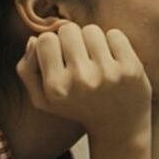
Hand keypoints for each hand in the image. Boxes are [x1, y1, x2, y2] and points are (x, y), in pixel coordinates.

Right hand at [15, 21, 152, 144]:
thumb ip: (27, 70)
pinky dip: (114, 43)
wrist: (119, 129)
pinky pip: (115, 34)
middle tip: (81, 57)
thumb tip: (33, 40)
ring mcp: (108, 73)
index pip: (45, 39)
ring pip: (92, 30)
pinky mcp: (131, 68)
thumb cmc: (78, 108)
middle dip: (73, 39)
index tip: (62, 57)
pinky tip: (113, 60)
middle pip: (68, 30)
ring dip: (93, 40)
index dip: (53, 45)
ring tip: (96, 59)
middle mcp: (81, 80)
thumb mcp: (44, 100)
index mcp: (56, 87)